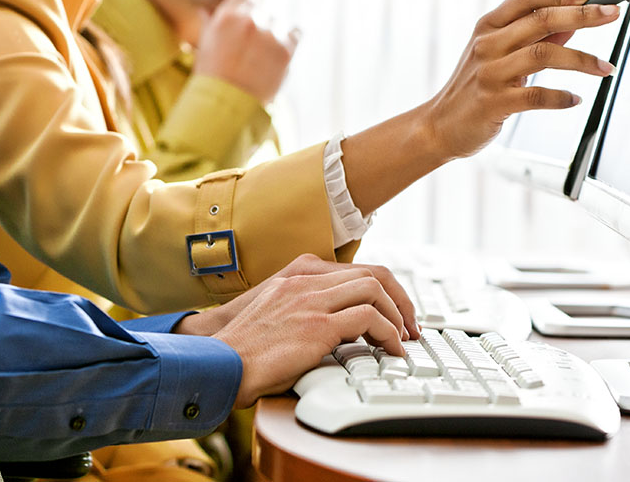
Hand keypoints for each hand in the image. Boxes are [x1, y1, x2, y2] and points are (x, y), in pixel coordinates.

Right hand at [175, 254, 415, 407]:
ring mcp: (311, 300)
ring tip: (402, 340)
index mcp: (299, 273)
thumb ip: (307, 307)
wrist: (218, 361)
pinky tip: (390, 350)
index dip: (386, 291)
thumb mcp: (277, 313)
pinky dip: (387, 334)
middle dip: (401, 301)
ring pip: (374, 289)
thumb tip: (342, 328)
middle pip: (374, 274)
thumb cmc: (244, 347)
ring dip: (397, 316)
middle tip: (411, 328)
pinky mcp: (316, 326)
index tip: (397, 315)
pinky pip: (367, 319)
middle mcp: (307, 280)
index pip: (358, 269)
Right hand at [193, 0, 299, 104]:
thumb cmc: (212, 77)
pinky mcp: (286, 49)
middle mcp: (249, 19)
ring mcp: (270, 33)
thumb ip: (213, 21)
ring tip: (260, 59)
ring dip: (274, 34)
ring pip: (279, 22)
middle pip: (265, 9)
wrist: (227, 106)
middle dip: (262, 23)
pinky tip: (276, 57)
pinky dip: (289, 41)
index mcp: (227, 15)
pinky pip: (294, 33)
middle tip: (253, 45)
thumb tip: (210, 7)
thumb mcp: (206, 44)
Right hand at [422, 0, 618, 160]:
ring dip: (582, 59)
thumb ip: (532, 39)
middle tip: (613, 14)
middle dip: (583, 16)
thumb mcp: (497, 57)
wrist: (439, 126)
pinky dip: (561, 97)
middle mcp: (487, 45)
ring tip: (607, 67)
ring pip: (544, 54)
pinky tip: (575, 99)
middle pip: (542, 20)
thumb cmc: (473, 89)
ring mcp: (490, 73)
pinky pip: (536, 96)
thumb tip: (573, 24)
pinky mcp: (494, 103)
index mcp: (487, 27)